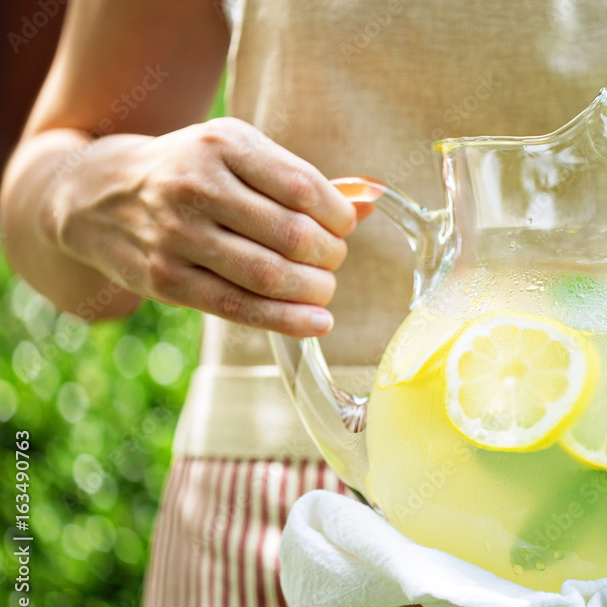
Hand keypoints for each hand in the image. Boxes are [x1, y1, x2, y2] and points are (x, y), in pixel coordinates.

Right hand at [49, 117, 360, 335]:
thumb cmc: (190, 172)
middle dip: (329, 256)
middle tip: (333, 260)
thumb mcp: (238, 153)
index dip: (338, 217)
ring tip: (323, 289)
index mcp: (222, 144)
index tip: (344, 228)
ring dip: (313, 289)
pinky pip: (238, 306)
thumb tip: (369, 203)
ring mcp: (177, 235)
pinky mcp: (165, 279)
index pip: (303, 188)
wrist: (99, 195)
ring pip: (268, 275)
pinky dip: (287, 320)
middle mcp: (196, 186)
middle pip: (291, 235)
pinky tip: (317, 322)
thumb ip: (299, 179)